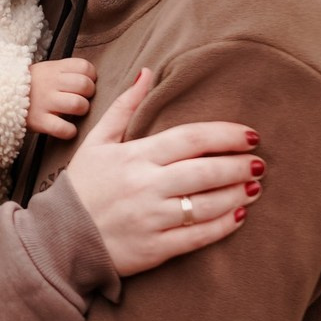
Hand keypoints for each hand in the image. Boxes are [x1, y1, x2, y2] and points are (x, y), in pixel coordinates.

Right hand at [27, 57, 96, 137]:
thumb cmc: (30, 86)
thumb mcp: (46, 70)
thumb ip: (66, 72)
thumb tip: (92, 80)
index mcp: (54, 69)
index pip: (84, 67)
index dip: (90, 77)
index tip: (85, 83)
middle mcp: (51, 83)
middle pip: (85, 85)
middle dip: (89, 94)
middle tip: (81, 99)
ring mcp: (45, 102)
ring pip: (77, 104)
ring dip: (81, 111)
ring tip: (74, 113)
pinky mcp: (39, 121)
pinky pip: (63, 128)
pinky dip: (69, 131)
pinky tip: (67, 129)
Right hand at [66, 69, 264, 275]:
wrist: (60, 237)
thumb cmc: (83, 186)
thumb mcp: (97, 141)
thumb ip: (125, 107)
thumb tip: (147, 72)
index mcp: (134, 156)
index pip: (190, 138)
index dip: (225, 135)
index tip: (250, 135)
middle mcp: (146, 185)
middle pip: (205, 171)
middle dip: (238, 165)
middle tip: (260, 163)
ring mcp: (152, 218)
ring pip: (207, 204)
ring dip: (237, 194)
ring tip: (255, 186)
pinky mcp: (155, 248)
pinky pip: (198, 236)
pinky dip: (224, 226)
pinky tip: (239, 215)